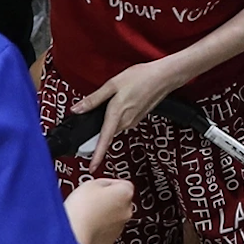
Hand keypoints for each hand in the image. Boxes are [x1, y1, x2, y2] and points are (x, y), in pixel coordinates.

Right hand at [64, 177, 135, 243]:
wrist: (71, 236)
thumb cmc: (79, 210)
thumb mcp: (89, 184)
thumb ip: (102, 182)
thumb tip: (104, 186)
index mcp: (125, 193)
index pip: (123, 184)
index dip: (108, 184)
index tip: (99, 187)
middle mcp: (127, 211)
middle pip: (119, 201)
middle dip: (106, 200)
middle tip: (89, 202)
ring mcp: (119, 227)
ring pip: (113, 217)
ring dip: (102, 215)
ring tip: (84, 215)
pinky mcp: (109, 241)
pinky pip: (105, 231)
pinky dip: (97, 229)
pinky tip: (85, 226)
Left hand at [72, 61, 187, 174]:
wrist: (165, 76)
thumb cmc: (142, 78)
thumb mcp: (112, 84)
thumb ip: (94, 99)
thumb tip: (77, 109)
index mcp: (117, 114)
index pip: (104, 140)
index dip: (97, 156)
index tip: (91, 167)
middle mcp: (126, 121)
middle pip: (107, 135)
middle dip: (97, 136)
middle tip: (87, 134)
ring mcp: (133, 120)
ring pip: (114, 128)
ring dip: (107, 125)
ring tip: (107, 109)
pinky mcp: (138, 117)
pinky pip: (122, 122)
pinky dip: (116, 118)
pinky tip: (118, 105)